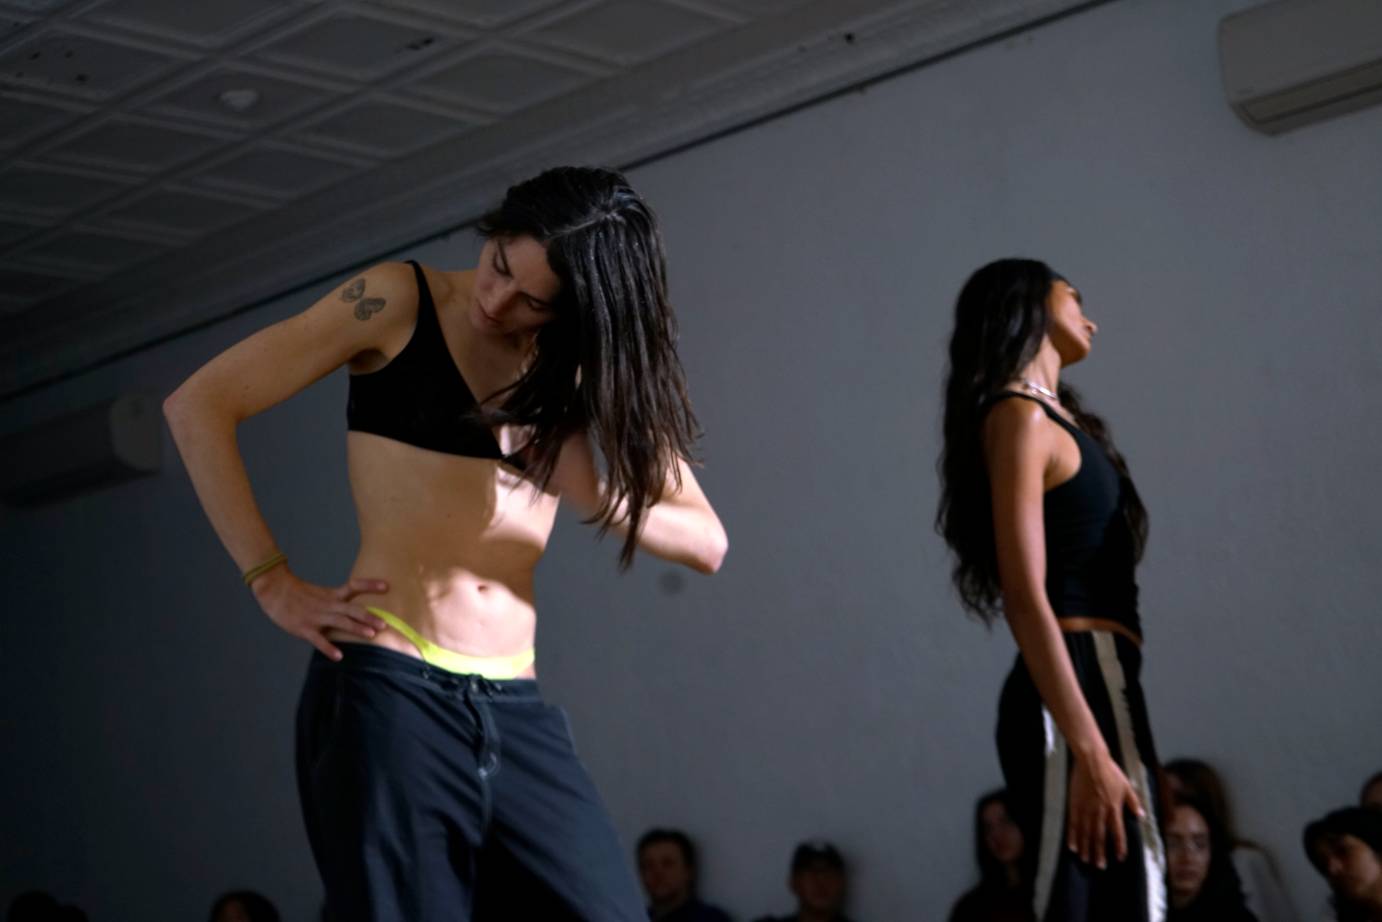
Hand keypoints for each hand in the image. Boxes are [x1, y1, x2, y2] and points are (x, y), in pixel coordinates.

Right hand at [250, 567, 387, 660]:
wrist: (275, 590)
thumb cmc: (300, 594)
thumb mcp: (322, 594)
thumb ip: (339, 602)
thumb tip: (360, 612)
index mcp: (332, 595)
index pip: (354, 586)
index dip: (370, 585)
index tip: (387, 585)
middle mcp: (328, 605)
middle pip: (352, 609)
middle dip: (369, 617)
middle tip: (384, 624)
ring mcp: (317, 617)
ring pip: (340, 622)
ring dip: (356, 628)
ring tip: (371, 635)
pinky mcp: (304, 628)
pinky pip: (318, 639)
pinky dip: (329, 648)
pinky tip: (339, 656)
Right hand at [1067, 747, 1143, 868]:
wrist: (1091, 760)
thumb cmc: (1111, 771)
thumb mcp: (1127, 786)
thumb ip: (1134, 802)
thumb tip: (1141, 816)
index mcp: (1114, 808)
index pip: (1117, 833)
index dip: (1119, 847)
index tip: (1119, 858)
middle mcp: (1100, 812)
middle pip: (1099, 837)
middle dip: (1099, 853)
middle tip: (1099, 866)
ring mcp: (1086, 809)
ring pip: (1086, 833)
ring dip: (1086, 848)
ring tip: (1085, 860)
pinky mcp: (1075, 804)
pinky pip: (1073, 824)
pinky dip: (1072, 836)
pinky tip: (1072, 846)